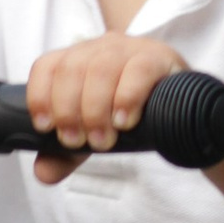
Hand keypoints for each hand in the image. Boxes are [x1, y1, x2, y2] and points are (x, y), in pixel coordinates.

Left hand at [24, 32, 187, 183]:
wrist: (183, 112)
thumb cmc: (129, 116)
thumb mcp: (93, 135)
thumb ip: (65, 154)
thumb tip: (43, 175)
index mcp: (78, 59)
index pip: (47, 65)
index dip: (40, 95)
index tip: (45, 127)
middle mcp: (101, 48)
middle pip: (71, 69)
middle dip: (68, 110)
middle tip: (78, 142)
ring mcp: (131, 49)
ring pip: (102, 69)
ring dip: (95, 109)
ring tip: (103, 140)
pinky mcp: (159, 58)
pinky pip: (138, 71)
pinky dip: (126, 98)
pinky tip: (125, 122)